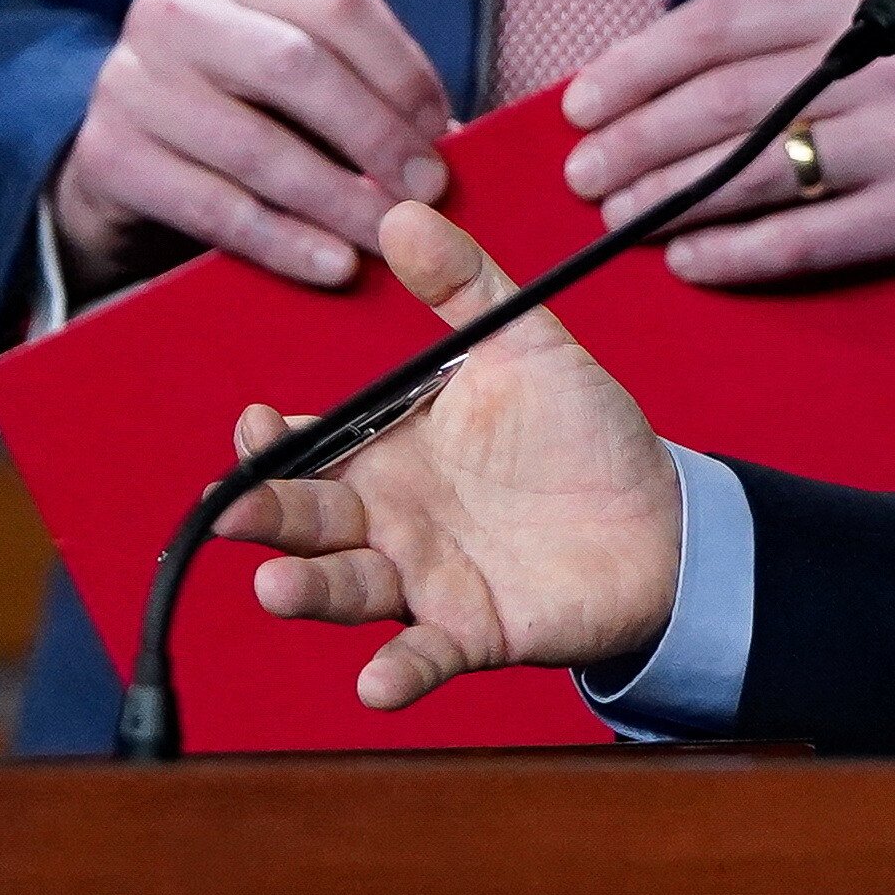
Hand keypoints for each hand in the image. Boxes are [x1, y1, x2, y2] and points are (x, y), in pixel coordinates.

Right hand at [58, 0, 452, 295]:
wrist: (127, 154)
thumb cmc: (242, 108)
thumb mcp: (296, 78)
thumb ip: (365, 93)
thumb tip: (457, 147)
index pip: (340, 3)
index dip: (403, 69)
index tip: (445, 131)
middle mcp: (176, 14)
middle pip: (296, 66)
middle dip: (376, 135)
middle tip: (428, 193)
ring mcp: (131, 82)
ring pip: (257, 147)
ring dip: (340, 201)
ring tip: (394, 238)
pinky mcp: (109, 156)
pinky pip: (214, 208)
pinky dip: (286, 242)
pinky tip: (334, 264)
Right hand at [220, 201, 687, 708]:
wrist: (664, 517)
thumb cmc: (584, 434)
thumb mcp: (524, 348)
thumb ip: (464, 285)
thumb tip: (398, 211)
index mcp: (394, 451)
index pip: (312, 447)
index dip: (274, 442)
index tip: (254, 422)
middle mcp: (394, 520)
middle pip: (312, 520)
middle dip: (267, 517)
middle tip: (230, 513)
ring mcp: (429, 580)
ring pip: (349, 589)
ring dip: (308, 592)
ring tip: (273, 586)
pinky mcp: (476, 631)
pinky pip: (426, 656)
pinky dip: (398, 672)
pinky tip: (374, 684)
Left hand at [557, 0, 894, 286]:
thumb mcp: (880, 31)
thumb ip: (784, 41)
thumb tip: (645, 77)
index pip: (725, 22)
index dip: (641, 62)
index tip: (582, 99)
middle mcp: (889, 59)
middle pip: (729, 98)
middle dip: (638, 137)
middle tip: (582, 171)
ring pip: (757, 168)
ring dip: (669, 196)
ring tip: (614, 216)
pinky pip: (806, 238)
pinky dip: (736, 252)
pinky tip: (687, 260)